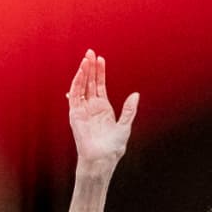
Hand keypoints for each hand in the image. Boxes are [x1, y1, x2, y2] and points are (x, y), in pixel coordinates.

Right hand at [66, 49, 137, 173]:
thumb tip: (136, 94)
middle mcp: (91, 107)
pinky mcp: (75, 114)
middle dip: (90, 68)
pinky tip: (81, 72)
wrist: (102, 159)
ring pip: (81, 86)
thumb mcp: (125, 126)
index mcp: (103, 108)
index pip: (99, 86)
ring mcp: (82, 109)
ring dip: (83, 72)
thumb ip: (129, 110)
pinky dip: (77, 83)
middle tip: (90, 52)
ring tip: (86, 58)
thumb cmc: (113, 147)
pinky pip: (75, 95)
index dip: (100, 72)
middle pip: (89, 82)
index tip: (101, 59)